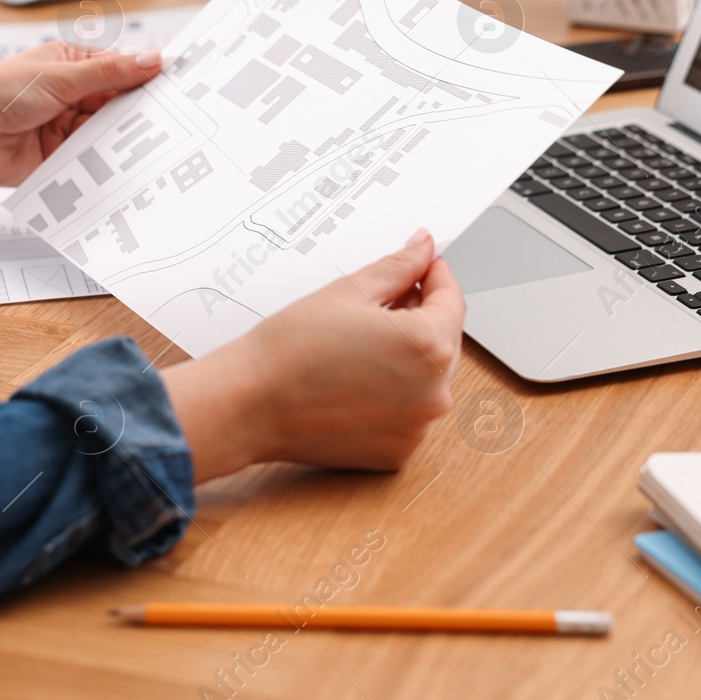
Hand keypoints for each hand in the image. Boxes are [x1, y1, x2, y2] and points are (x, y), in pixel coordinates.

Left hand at [0, 42, 162, 192]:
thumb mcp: (59, 77)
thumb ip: (108, 73)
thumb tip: (152, 59)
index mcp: (72, 64)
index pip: (120, 69)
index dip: (146, 77)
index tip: (176, 83)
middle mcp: (73, 95)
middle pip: (119, 104)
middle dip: (139, 111)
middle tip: (171, 117)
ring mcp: (69, 128)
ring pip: (110, 133)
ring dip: (124, 137)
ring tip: (153, 142)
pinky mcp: (64, 158)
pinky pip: (95, 160)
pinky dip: (108, 162)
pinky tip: (126, 164)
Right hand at [162, 231, 465, 481]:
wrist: (248, 404)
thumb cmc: (290, 350)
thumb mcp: (349, 292)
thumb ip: (398, 267)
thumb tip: (423, 248)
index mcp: (429, 346)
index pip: (452, 300)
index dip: (436, 276)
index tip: (423, 265)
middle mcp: (434, 393)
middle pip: (443, 341)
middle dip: (420, 316)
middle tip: (384, 300)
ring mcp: (417, 428)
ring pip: (426, 378)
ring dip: (407, 357)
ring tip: (360, 343)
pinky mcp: (396, 452)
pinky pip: (407, 412)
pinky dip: (392, 394)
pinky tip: (355, 378)